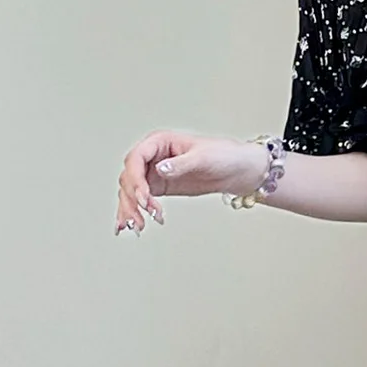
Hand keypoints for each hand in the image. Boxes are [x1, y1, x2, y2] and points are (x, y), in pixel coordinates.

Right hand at [114, 130, 262, 232]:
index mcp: (159, 141)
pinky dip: (135, 211)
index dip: (136, 179)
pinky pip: (140, 199)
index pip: (136, 159)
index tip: (144, 197)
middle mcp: (152, 156)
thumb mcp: (203, 158)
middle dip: (132, 198)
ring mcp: (154, 172)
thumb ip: (180, 164)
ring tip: (139, 225)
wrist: (237, 169)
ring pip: (130, 190)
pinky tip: (136, 224)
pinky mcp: (159, 187)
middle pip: (129, 177)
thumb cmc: (222, 155)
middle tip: (142, 216)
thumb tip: (160, 169)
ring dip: (131, 208)